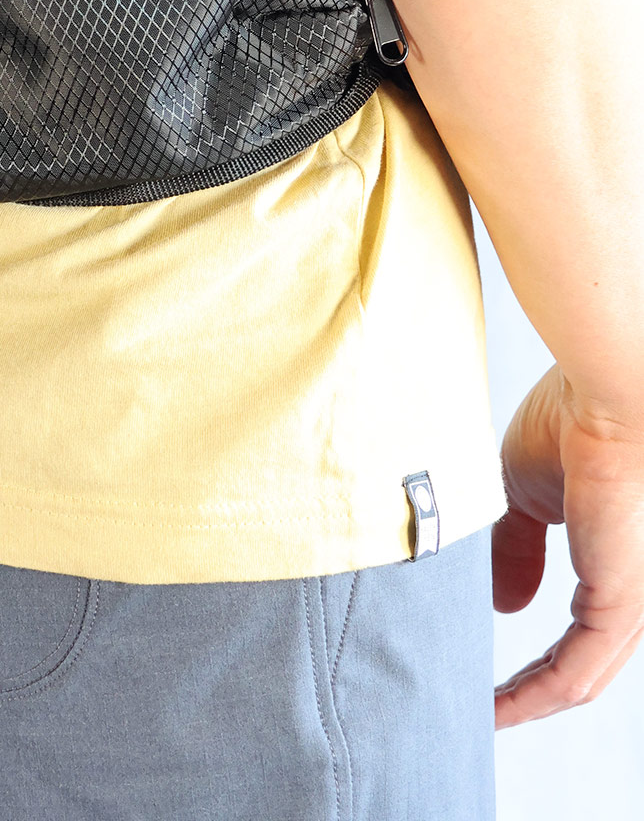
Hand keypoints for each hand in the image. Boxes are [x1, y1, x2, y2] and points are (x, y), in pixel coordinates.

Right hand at [492, 365, 643, 727]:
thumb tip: (505, 606)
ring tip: (478, 716)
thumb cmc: (572, 417)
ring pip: (578, 678)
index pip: (577, 633)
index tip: (486, 680)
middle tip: (478, 709)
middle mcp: (630, 589)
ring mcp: (631, 599)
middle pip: (578, 666)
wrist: (604, 390)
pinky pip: (575, 672)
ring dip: (526, 704)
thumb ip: (514, 548)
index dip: (532, 665)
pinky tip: (497, 708)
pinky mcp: (621, 602)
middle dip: (527, 694)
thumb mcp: (525, 492)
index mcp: (614, 560)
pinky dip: (532, 697)